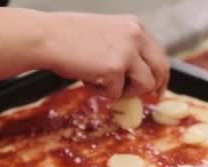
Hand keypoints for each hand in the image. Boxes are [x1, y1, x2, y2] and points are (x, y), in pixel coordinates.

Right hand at [39, 12, 169, 98]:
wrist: (46, 38)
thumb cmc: (67, 37)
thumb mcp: (106, 36)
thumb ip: (125, 51)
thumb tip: (137, 76)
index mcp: (134, 25)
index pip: (158, 52)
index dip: (159, 73)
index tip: (158, 87)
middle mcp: (135, 35)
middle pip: (161, 68)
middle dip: (155, 87)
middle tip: (149, 99)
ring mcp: (127, 51)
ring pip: (144, 84)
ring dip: (125, 91)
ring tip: (102, 82)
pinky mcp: (115, 68)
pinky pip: (118, 93)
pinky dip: (102, 92)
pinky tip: (87, 78)